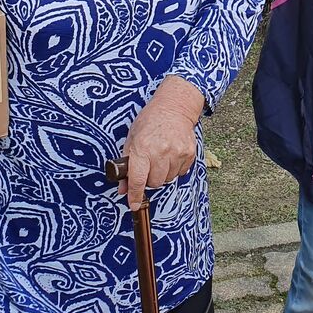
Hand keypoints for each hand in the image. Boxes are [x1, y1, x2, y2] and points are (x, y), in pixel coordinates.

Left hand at [119, 77, 205, 209]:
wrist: (174, 108)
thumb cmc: (149, 122)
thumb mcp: (132, 139)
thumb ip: (127, 166)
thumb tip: (123, 189)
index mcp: (142, 148)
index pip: (138, 179)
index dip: (135, 195)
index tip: (133, 204)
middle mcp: (160, 152)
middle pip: (155, 183)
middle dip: (150, 179)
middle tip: (148, 166)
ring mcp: (177, 153)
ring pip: (168, 179)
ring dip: (163, 174)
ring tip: (160, 158)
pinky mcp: (189, 153)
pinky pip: (180, 172)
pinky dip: (174, 169)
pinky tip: (171, 156)